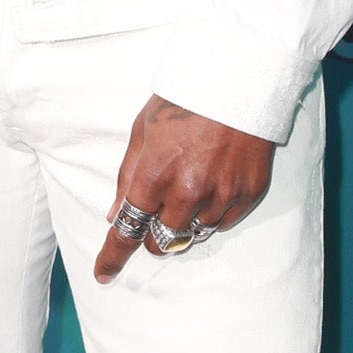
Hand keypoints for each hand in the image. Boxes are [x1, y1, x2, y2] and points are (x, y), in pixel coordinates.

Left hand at [94, 96, 273, 282]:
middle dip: (152, 237)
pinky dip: (212, 214)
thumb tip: (114, 214)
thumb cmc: (185, 100)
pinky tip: (213, 185)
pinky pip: (223, 223)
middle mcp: (189, 191)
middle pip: (162, 242)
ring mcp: (221, 194)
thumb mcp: (142, 130)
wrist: (240, 79)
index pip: (128, 229)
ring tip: (189, 189)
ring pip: (194, 235)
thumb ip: (127, 175)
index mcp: (156, 173)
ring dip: (184, 224)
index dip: (113, 256)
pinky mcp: (248, 193)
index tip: (104, 273)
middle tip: (155, 217)